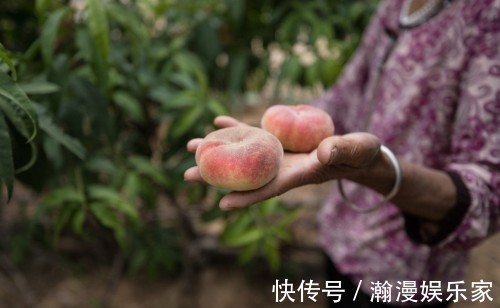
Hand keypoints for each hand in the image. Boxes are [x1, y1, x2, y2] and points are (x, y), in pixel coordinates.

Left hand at [184, 116, 380, 209]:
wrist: (359, 152)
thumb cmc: (361, 154)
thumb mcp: (357, 150)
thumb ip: (343, 150)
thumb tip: (323, 151)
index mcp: (300, 175)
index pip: (270, 189)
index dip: (247, 197)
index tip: (221, 204)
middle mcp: (283, 169)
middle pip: (246, 175)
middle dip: (217, 176)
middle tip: (186, 174)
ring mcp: (278, 155)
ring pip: (244, 154)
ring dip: (218, 150)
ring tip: (192, 145)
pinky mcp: (279, 142)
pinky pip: (253, 135)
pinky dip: (236, 128)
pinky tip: (218, 120)